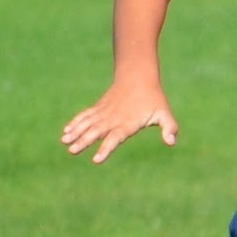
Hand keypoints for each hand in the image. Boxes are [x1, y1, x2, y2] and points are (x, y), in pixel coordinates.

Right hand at [61, 82, 178, 163]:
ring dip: (76, 132)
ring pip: (88, 123)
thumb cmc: (153, 98)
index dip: (106, 149)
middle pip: (96, 132)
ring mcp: (104, 112)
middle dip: (84, 142)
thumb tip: (172, 142)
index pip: (115, 138)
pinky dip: (76, 123)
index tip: (96, 160)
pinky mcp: (100, 108)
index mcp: (128, 123)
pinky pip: (85, 116)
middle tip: (72, 151)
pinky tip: (66, 131)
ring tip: (65, 142)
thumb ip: (169, 127)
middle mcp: (113, 118)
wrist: (138, 76)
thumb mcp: (164, 113)